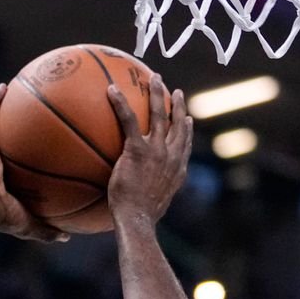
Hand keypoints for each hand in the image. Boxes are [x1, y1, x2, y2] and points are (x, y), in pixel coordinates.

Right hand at [0, 84, 67, 242]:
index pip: (15, 161)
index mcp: (3, 178)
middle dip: (11, 123)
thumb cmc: (3, 217)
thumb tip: (67, 237)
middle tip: (25, 109)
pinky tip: (4, 87)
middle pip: (3, 137)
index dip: (23, 151)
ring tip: (10, 87)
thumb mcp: (31, 224)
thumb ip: (48, 229)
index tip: (35, 142)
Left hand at [105, 73, 190, 229]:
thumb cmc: (140, 219)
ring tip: (154, 79)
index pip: (184, 145)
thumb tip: (137, 203)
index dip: (186, 129)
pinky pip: (128, 120)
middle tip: (176, 92)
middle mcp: (171, 155)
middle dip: (177, 105)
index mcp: (177, 169)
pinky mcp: (138, 149)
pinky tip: (111, 90)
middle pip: (178, 124)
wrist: (137, 219)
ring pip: (159, 115)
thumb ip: (148, 196)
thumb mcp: (152, 207)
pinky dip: (120, 103)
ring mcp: (156, 150)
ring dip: (157, 94)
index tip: (187, 118)